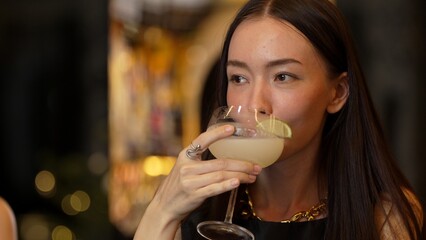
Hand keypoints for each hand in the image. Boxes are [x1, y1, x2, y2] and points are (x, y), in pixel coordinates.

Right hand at [134, 124, 261, 239]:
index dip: (217, 133)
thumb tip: (227, 158)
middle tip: (255, 165)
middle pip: (220, 163)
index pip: (202, 140)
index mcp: (185, 156)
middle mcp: (187, 167)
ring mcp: (190, 182)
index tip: (232, 129)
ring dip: (240, 175)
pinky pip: (215, 188)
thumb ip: (200, 162)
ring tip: (252, 176)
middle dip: (242, 164)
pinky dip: (227, 185)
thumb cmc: (179, 186)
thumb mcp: (185, 168)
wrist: (164, 207)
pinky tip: (238, 182)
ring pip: (221, 175)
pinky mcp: (194, 195)